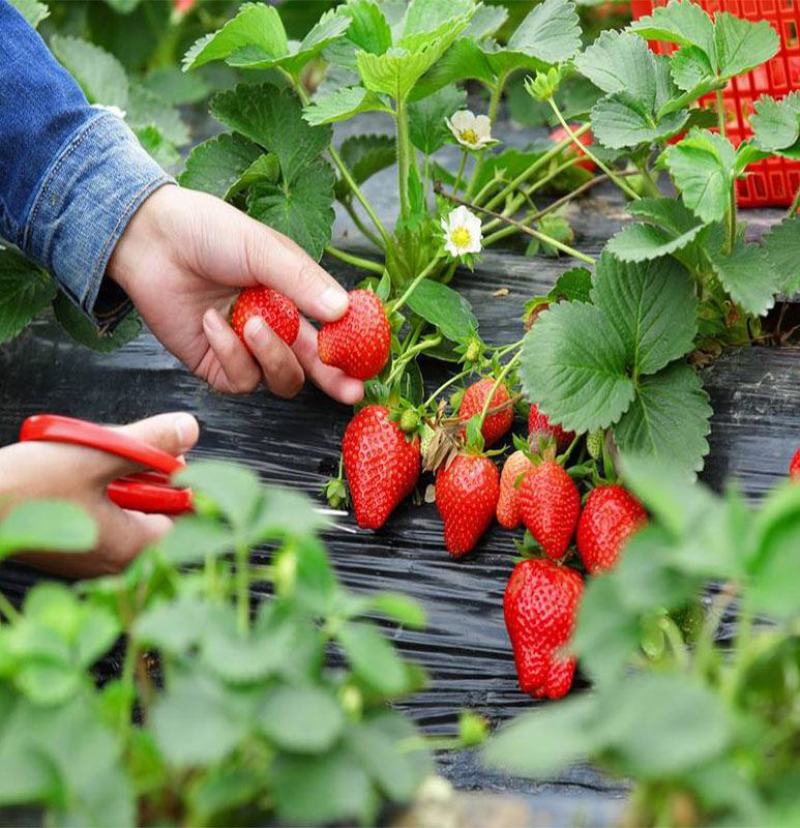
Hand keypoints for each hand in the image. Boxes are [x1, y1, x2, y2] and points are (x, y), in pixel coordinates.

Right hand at [0, 413, 198, 577]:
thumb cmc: (26, 488)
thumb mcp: (98, 454)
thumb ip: (150, 443)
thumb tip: (189, 428)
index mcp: (133, 548)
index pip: (183, 511)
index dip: (175, 476)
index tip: (158, 452)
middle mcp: (115, 561)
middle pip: (154, 506)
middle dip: (141, 471)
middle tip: (116, 447)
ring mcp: (90, 557)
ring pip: (125, 505)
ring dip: (114, 475)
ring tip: (89, 453)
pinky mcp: (69, 546)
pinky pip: (98, 512)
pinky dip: (93, 487)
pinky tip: (70, 470)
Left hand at [108, 185, 363, 403]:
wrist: (151, 239)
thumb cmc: (209, 233)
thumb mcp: (264, 249)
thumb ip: (302, 282)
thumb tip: (341, 310)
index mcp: (294, 299)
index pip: (331, 333)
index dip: (350, 351)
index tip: (367, 362)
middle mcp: (275, 328)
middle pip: (312, 367)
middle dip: (333, 380)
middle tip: (348, 390)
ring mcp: (245, 350)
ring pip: (280, 379)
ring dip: (271, 355)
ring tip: (250, 323)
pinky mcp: (215, 365)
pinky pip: (239, 380)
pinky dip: (230, 353)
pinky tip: (212, 322)